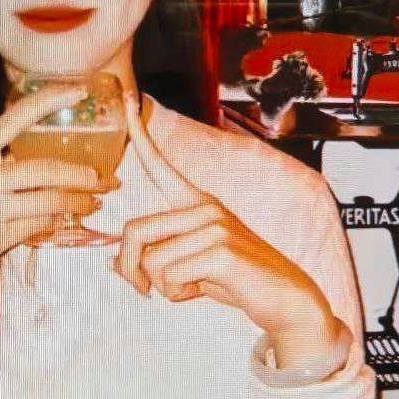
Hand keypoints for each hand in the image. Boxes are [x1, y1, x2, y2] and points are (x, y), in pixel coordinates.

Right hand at [0, 83, 119, 271]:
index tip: (78, 91)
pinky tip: (70, 219)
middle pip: (43, 169)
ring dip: (78, 202)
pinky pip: (39, 225)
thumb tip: (44, 151)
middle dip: (79, 175)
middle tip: (102, 178)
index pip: (15, 117)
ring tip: (95, 201)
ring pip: (47, 201)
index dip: (49, 101)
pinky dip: (59, 221)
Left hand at [112, 92, 340, 363]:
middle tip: (141, 289)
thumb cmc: (237, 281)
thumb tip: (112, 264)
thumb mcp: (191, 266)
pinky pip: (169, 278)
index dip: (140, 135)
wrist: (285, 300)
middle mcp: (204, 207)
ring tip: (192, 286)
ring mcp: (214, 226)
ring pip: (150, 262)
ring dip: (162, 287)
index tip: (127, 99)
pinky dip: (178, 294)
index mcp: (197, 203)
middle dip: (129, 268)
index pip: (161, 166)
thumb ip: (156, 258)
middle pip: (133, 231)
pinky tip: (204, 290)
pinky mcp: (220, 251)